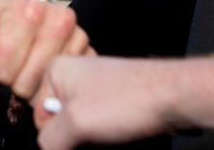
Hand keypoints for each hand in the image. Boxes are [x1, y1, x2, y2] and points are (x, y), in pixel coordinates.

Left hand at [0, 0, 89, 99]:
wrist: (13, 11)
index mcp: (27, 9)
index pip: (4, 67)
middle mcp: (60, 18)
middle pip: (28, 81)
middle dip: (13, 79)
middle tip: (12, 61)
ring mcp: (79, 36)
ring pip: (48, 88)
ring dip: (32, 86)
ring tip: (26, 65)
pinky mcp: (90, 54)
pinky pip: (68, 88)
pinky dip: (50, 88)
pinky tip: (43, 72)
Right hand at [32, 56, 176, 149]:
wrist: (175, 96)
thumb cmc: (127, 101)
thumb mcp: (77, 124)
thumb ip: (50, 141)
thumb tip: (46, 149)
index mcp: (55, 72)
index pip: (38, 117)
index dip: (55, 135)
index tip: (77, 137)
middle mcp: (72, 76)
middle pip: (59, 122)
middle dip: (76, 138)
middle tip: (96, 137)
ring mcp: (94, 88)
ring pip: (80, 128)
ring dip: (93, 140)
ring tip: (112, 134)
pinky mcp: (112, 100)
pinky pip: (97, 126)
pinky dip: (105, 136)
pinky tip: (120, 133)